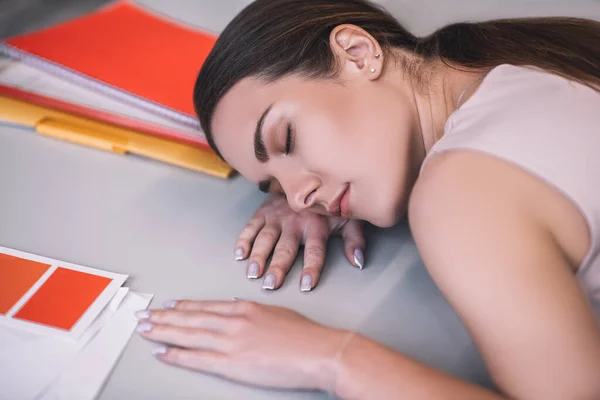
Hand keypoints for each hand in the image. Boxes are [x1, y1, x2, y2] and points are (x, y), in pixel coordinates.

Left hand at [135, 300, 344, 390]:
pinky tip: (162, 352)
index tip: (168, 306)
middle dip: (162, 318)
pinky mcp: (231, 363)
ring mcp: (230, 342)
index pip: (204, 306)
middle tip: (143, 316)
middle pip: (189, 319)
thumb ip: (251, 310)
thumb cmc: (304, 334)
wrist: (318, 352)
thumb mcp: (275, 312)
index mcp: (244, 308)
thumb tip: (233, 305)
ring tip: (144, 330)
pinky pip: (195, 358)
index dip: (183, 307)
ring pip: (187, 335)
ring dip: (162, 332)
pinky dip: (176, 355)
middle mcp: (232, 321)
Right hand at [235, 194, 364, 291]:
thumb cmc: (327, 204)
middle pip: (286, 248)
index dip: (311, 268)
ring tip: (253, 272)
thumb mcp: (347, 218)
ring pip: (266, 238)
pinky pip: (251, 227)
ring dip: (258, 255)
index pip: (315, 251)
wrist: (307, 175)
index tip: (306, 285)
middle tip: (270, 284)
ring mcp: (277, 216)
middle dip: (278, 266)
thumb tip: (358, 261)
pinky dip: (243, 240)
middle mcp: (295, 222)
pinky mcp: (263, 212)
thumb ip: (354, 240)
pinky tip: (239, 254)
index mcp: (316, 226)